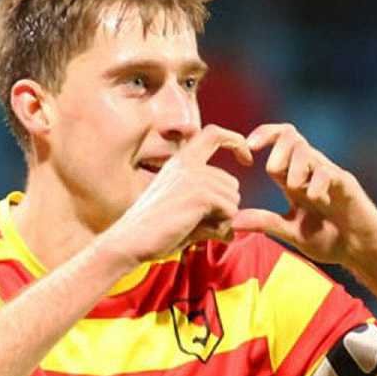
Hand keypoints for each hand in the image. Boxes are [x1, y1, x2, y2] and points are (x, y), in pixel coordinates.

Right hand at [100, 124, 252, 264]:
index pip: (214, 134)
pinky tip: (198, 231)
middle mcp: (186, 163)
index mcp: (179, 161)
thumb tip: (232, 232)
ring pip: (232, 198)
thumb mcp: (182, 215)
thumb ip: (207, 216)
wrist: (129, 241)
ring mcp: (193, 177)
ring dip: (222, 219)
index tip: (247, 158)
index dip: (235, 141)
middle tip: (203, 224)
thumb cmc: (153, 231)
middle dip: (225, 207)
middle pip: (231, 181)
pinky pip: (230, 210)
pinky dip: (221, 226)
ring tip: (197, 228)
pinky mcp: (199, 195)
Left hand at [232, 123, 376, 266]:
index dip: (263, 135)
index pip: (278, 138)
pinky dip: (315, 184)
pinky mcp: (345, 184)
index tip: (248, 148)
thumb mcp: (290, 231)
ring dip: (294, 169)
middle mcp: (310, 170)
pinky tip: (315, 199)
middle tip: (276, 175)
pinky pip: (326, 172)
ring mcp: (328, 175)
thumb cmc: (328, 238)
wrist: (360, 250)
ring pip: (305, 151)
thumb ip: (265, 223)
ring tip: (297, 191)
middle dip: (276, 152)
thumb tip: (233, 221)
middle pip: (290, 135)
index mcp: (293, 176)